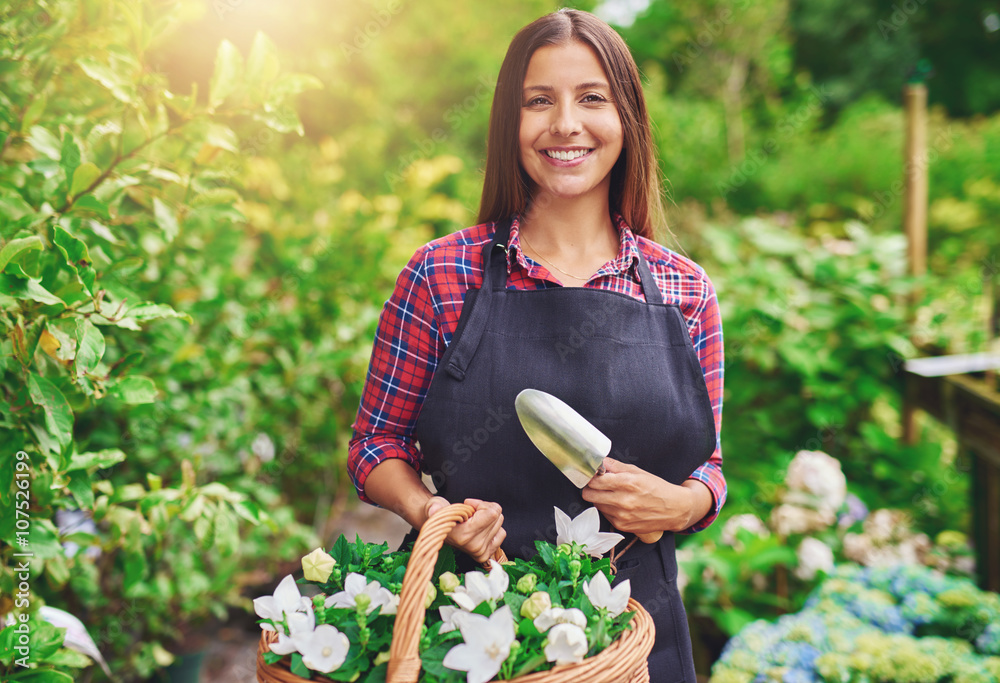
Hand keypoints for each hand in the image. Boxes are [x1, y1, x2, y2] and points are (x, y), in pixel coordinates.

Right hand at [424, 496, 505, 563]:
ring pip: (499, 523)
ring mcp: (481, 552)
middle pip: (497, 516)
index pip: (492, 513)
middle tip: (469, 513)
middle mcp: (475, 547)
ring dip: (488, 517)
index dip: (480, 504)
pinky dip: (493, 527)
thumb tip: (434, 510)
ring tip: (472, 520)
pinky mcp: (486, 554)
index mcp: (464, 536)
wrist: (437, 529)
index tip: (468, 505)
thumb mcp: (435, 506)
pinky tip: (479, 527)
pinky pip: (501, 533)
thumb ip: (435, 507)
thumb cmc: (440, 515)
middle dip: (484, 509)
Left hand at [581, 458, 707, 533]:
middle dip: (591, 488)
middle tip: (598, 485)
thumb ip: (616, 466)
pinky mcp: (622, 526)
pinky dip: (608, 509)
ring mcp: (622, 515)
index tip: (592, 475)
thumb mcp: (638, 471)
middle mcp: (623, 500)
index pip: (595, 480)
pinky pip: (605, 515)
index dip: (591, 476)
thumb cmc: (656, 488)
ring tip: (612, 494)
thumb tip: (600, 461)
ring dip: (600, 499)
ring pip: (596, 504)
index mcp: (627, 483)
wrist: (674, 509)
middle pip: (589, 494)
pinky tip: (619, 505)